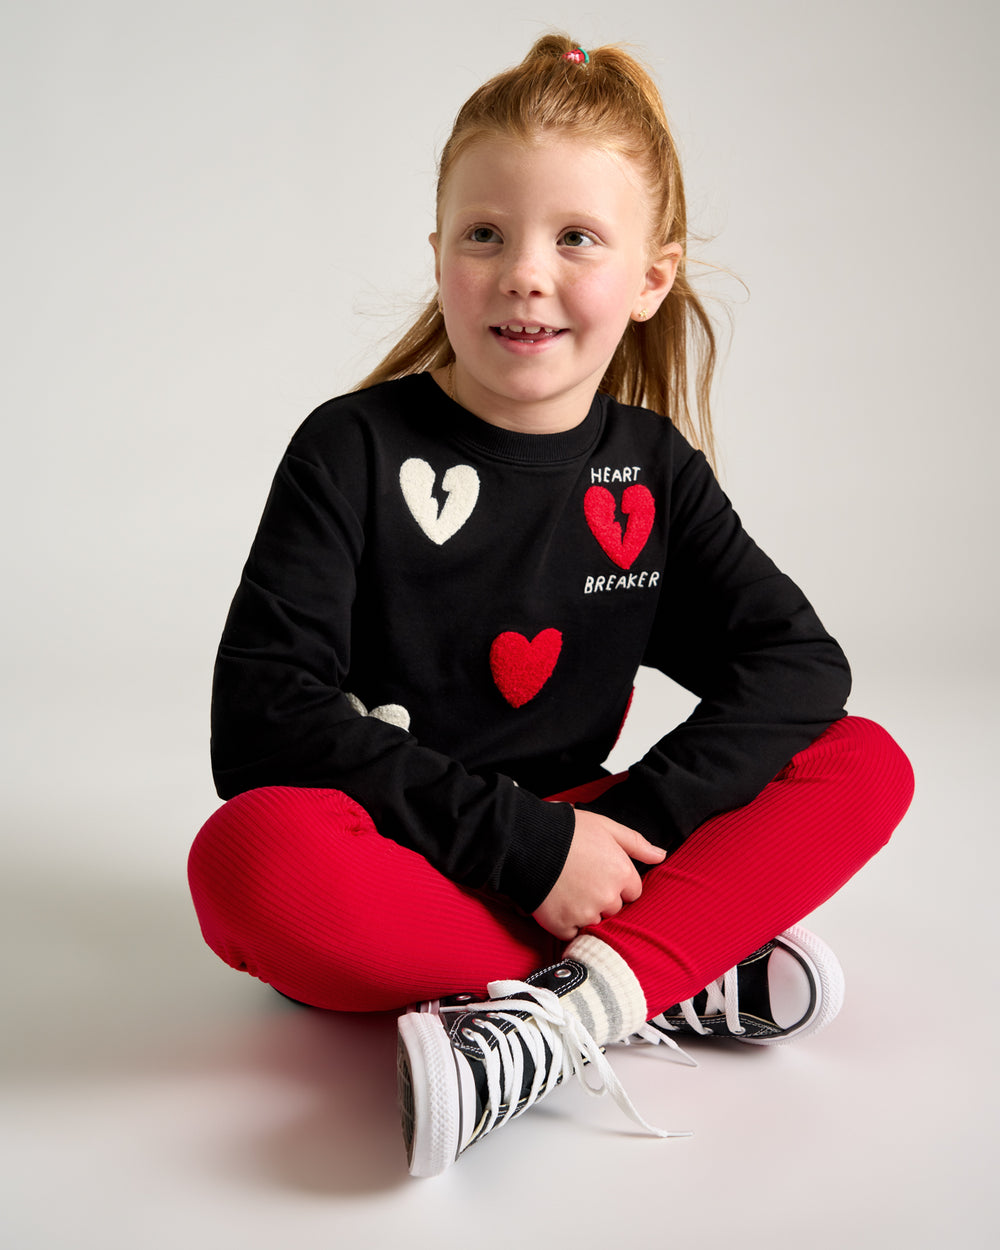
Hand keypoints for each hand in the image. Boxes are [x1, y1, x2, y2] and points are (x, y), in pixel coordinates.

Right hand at [531, 808, 665, 941]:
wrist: (526, 840)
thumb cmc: (567, 830)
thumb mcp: (606, 827)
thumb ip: (636, 843)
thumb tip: (662, 855)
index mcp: (622, 874)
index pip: (633, 892)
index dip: (618, 883)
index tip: (600, 873)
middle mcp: (608, 898)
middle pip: (614, 909)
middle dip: (602, 898)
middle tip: (580, 879)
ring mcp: (585, 914)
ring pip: (594, 921)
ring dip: (584, 911)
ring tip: (567, 888)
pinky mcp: (562, 925)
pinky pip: (572, 932)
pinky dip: (565, 922)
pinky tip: (556, 901)